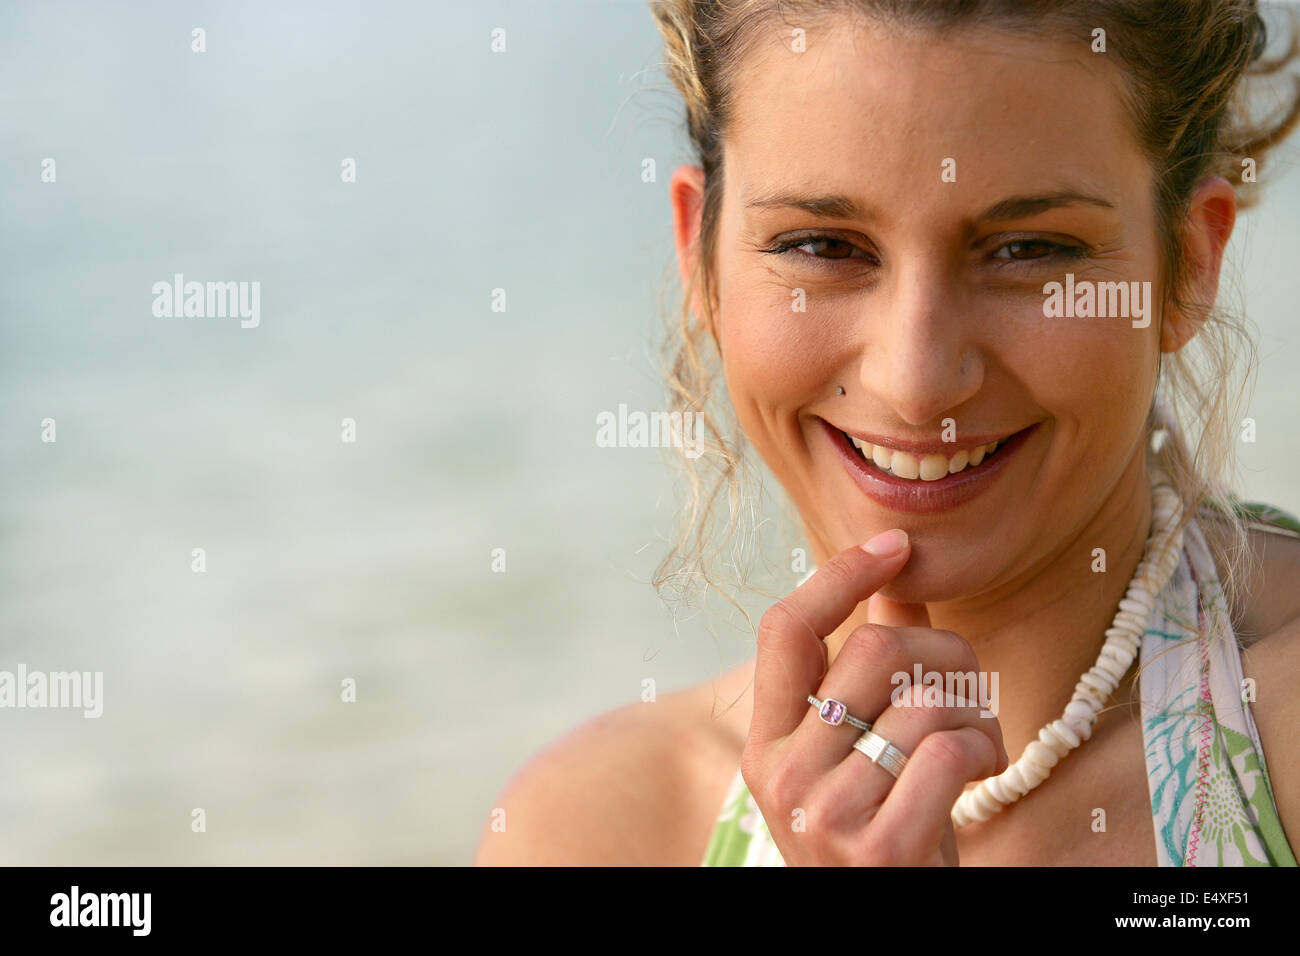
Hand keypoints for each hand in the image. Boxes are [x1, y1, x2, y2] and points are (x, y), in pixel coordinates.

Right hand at [742, 530, 1008, 864]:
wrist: (881, 928)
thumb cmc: (877, 833)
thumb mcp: (852, 755)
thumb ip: (867, 672)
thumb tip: (896, 581)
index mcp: (767, 742)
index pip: (784, 629)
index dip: (839, 575)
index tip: (893, 547)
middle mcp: (783, 774)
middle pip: (873, 648)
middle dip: (946, 651)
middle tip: (967, 685)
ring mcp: (824, 814)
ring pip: (925, 699)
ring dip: (978, 712)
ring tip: (978, 742)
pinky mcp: (879, 848)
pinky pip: (948, 751)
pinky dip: (984, 750)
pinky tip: (981, 772)